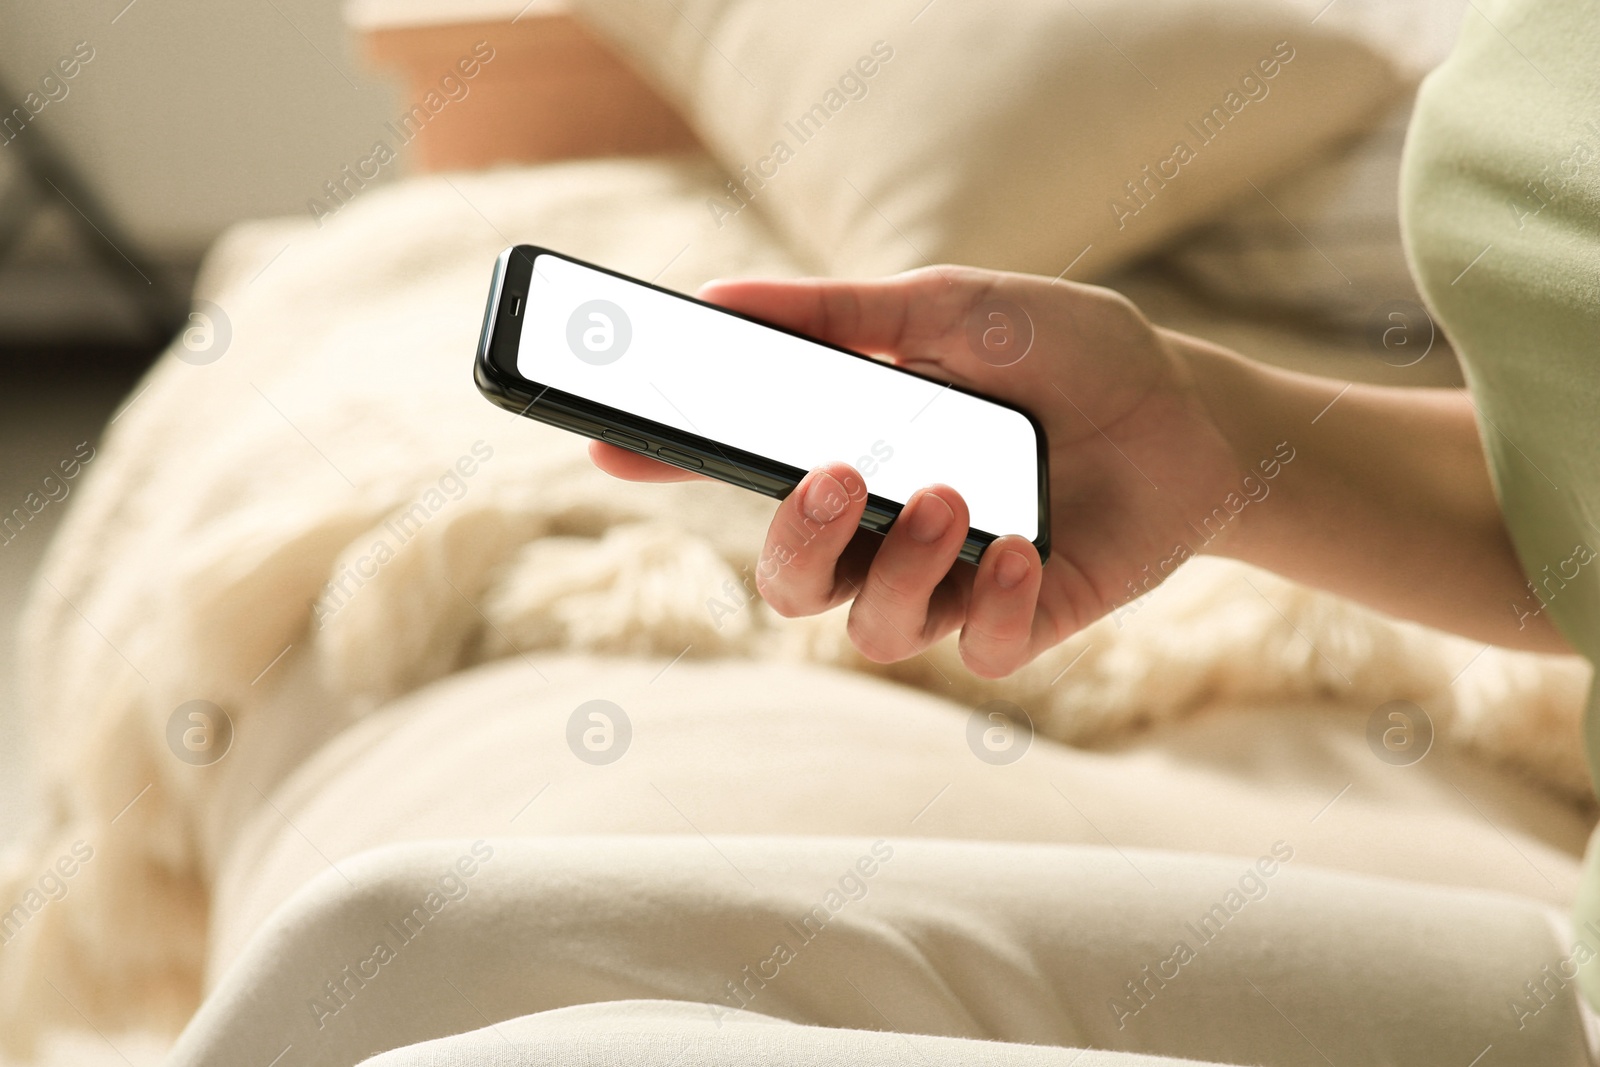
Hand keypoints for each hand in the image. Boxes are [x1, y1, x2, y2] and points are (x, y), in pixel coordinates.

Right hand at [591, 265, 1243, 676]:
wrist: (1189, 414)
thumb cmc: (1067, 354)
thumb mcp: (955, 308)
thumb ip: (843, 310)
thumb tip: (718, 294)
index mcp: (854, 449)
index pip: (739, 471)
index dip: (667, 465)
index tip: (608, 445)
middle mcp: (884, 530)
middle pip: (788, 580)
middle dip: (795, 540)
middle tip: (835, 476)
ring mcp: (947, 583)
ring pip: (869, 626)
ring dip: (903, 563)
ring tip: (960, 495)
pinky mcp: (1014, 623)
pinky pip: (971, 649)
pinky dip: (992, 603)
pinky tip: (1025, 548)